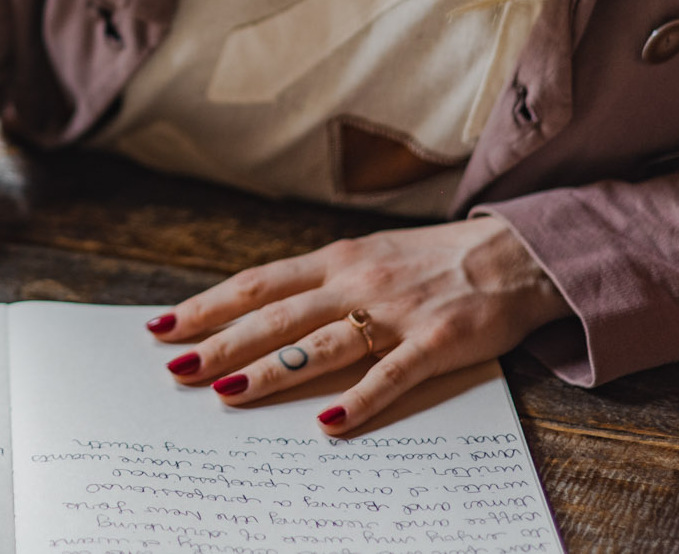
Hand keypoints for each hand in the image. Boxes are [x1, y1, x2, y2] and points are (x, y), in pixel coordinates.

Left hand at [146, 216, 570, 433]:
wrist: (516, 254)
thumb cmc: (434, 259)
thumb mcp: (370, 255)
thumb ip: (321, 282)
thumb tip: (263, 309)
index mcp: (336, 260)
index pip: (257, 285)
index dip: (207, 306)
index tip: (163, 325)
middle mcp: (357, 282)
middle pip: (274, 317)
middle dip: (219, 343)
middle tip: (174, 368)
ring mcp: (395, 312)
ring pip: (319, 345)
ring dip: (269, 371)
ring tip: (225, 395)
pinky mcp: (435, 341)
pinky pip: (390, 375)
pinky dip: (357, 400)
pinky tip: (326, 424)